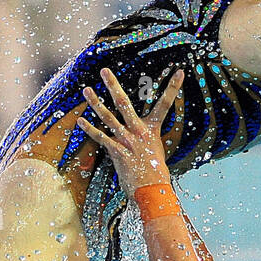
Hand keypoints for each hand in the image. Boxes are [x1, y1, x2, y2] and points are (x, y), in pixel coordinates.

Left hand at [77, 67, 183, 190]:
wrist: (152, 190)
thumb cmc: (154, 172)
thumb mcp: (154, 150)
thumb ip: (144, 138)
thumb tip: (140, 135)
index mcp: (152, 129)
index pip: (165, 104)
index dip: (173, 87)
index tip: (180, 71)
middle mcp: (139, 132)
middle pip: (124, 103)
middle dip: (113, 86)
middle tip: (104, 71)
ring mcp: (127, 141)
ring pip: (108, 117)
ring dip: (96, 103)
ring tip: (86, 89)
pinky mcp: (117, 152)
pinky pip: (101, 137)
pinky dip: (90, 129)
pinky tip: (81, 120)